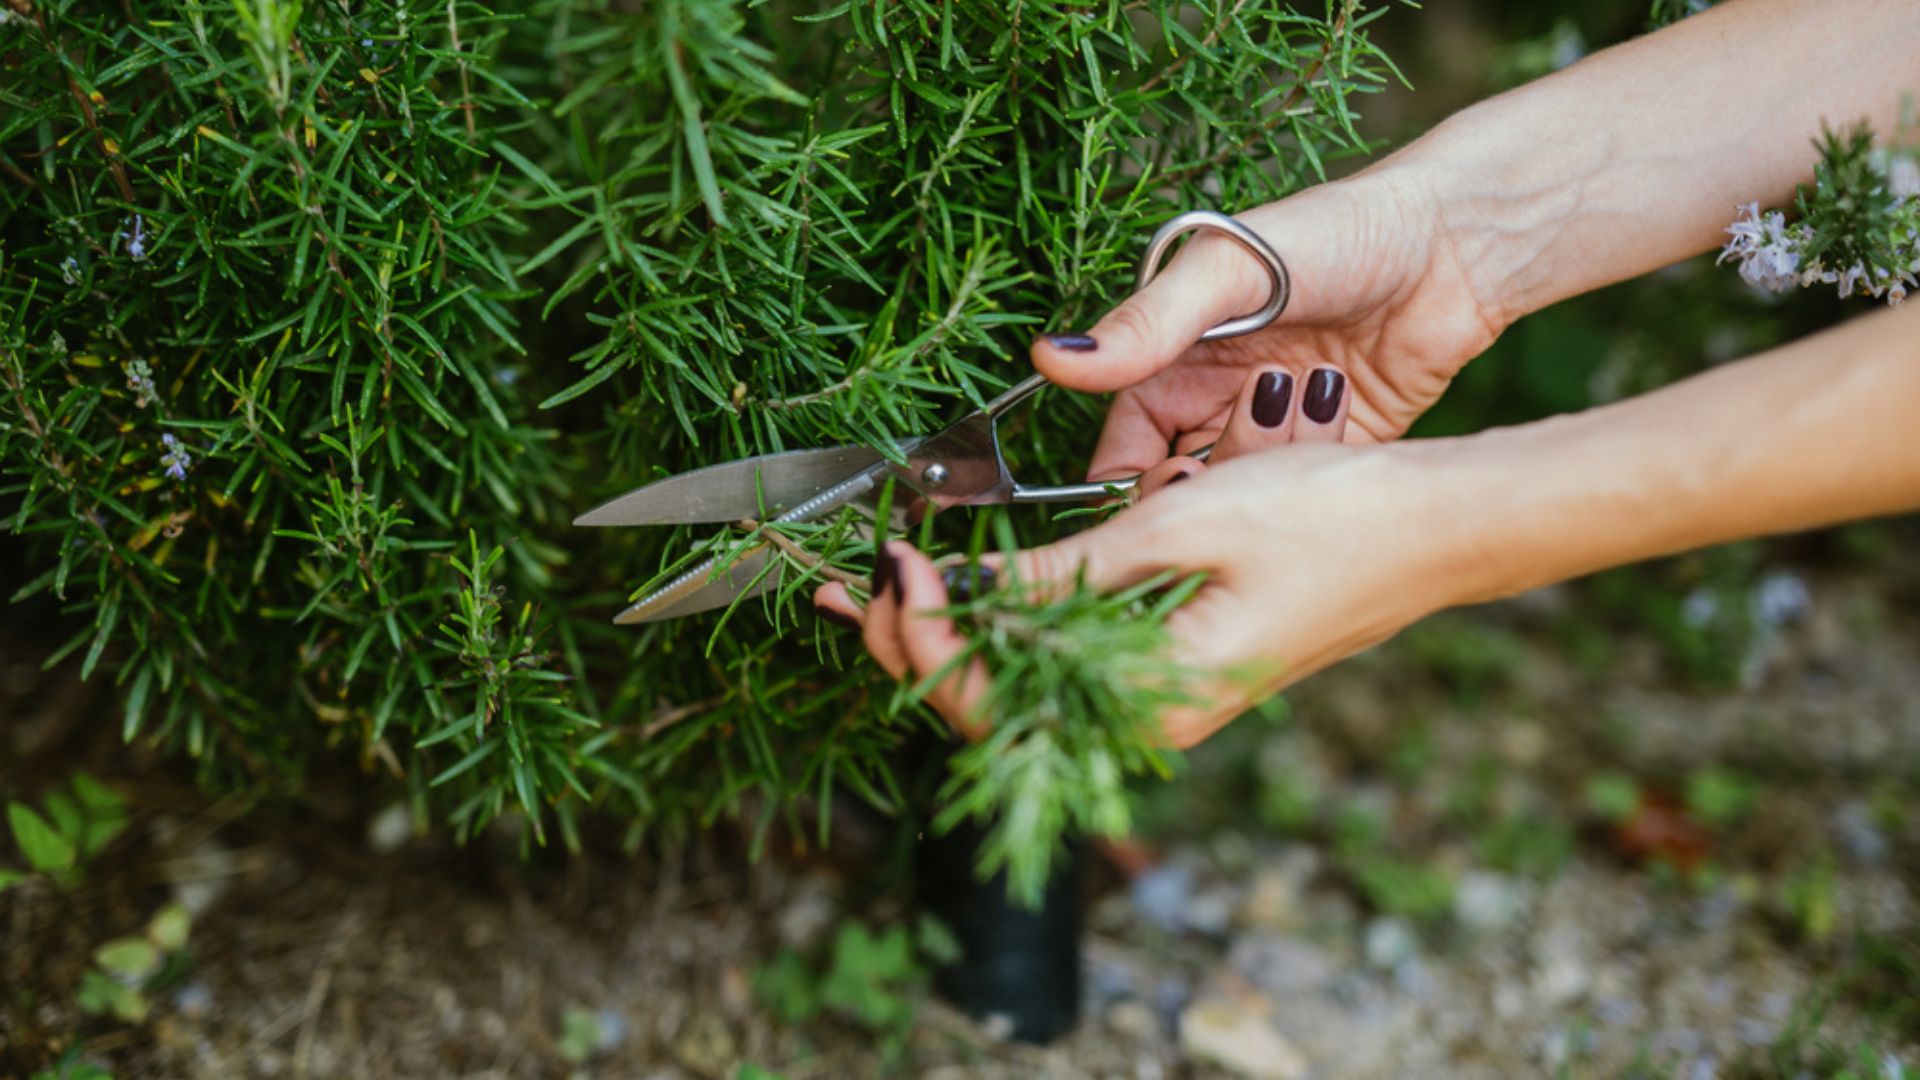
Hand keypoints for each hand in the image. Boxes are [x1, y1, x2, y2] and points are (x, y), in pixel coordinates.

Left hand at [814, 406, 1477, 747]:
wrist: (1433, 528)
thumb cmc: (1328, 522)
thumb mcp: (1175, 531)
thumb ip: (1064, 574)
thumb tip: (960, 595)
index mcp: (1149, 703)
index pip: (992, 702)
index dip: (925, 636)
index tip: (895, 561)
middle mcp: (1146, 721)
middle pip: (992, 712)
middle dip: (911, 647)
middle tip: (857, 577)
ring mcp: (1156, 698)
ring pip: (1021, 693)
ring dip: (945, 641)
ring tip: (883, 586)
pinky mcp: (1167, 667)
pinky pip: (1062, 667)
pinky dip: (1003, 629)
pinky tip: (967, 590)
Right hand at [1033, 169, 1503, 486]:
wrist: (1456, 242)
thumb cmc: (1336, 232)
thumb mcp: (1226, 272)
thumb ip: (1144, 325)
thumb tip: (1051, 359)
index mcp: (1172, 365)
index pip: (1123, 455)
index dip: (1131, 486)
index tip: (1164, 485)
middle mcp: (1216, 405)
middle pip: (1179, 490)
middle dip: (1201, 488)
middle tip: (1234, 456)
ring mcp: (1276, 432)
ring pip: (1241, 498)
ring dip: (1262, 467)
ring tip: (1298, 399)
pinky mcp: (1336, 451)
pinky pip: (1303, 492)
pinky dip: (1312, 473)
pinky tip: (1335, 413)